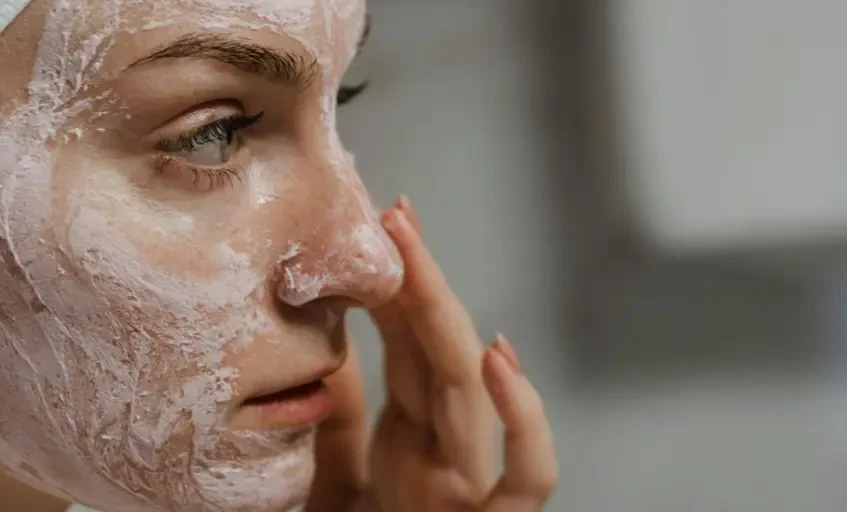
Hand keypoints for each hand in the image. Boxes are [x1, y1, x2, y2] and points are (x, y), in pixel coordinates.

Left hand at [363, 196, 557, 510]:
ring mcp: (468, 483)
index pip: (411, 340)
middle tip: (392, 215)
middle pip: (438, 350)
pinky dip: (523, 421)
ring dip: (444, 317)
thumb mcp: (332, 472)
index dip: (401, 280)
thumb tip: (321, 343)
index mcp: (412, 431)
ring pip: (469, 392)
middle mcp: (446, 447)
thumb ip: (335, 416)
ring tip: (413, 256)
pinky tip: (497, 361)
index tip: (385, 221)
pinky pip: (525, 480)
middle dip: (419, 278)